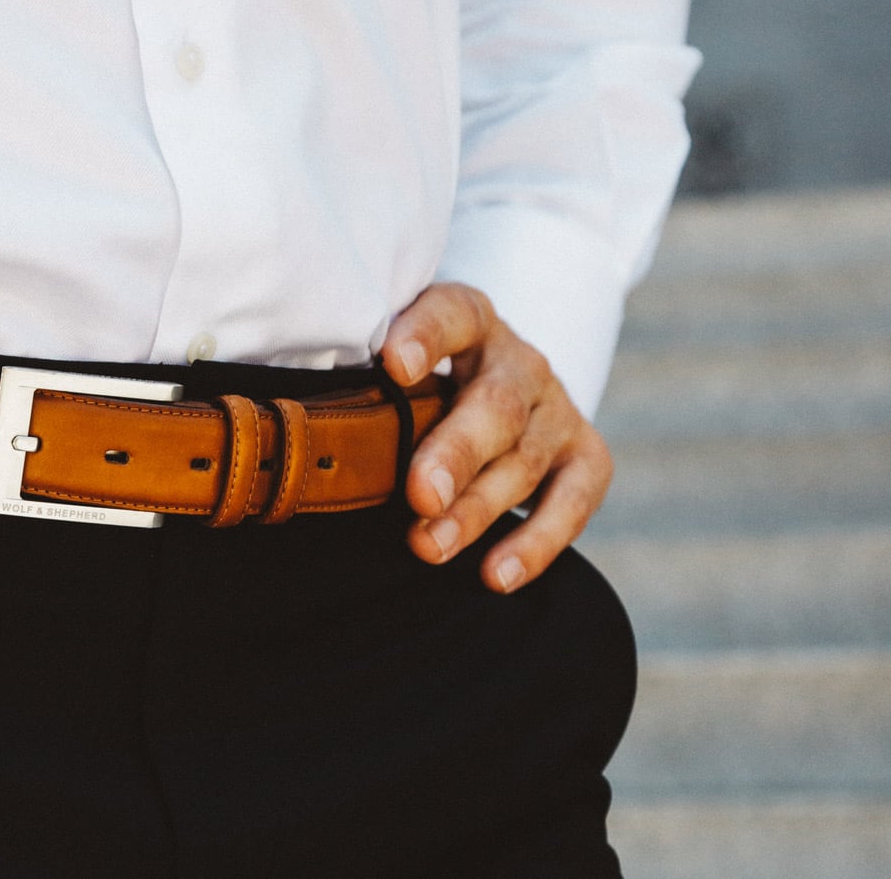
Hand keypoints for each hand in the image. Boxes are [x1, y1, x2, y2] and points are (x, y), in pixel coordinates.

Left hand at [379, 283, 613, 592]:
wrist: (493, 390)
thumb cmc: (419, 386)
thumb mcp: (394, 370)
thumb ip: (365, 387)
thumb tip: (306, 442)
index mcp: (469, 321)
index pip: (452, 315)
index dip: (427, 336)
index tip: (393, 365)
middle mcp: (519, 361)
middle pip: (496, 404)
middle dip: (457, 453)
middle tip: (421, 495)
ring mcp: (555, 409)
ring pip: (524, 460)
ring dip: (478, 509)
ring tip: (430, 546)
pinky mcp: (584, 455)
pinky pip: (574, 499)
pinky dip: (537, 542)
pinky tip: (496, 575)